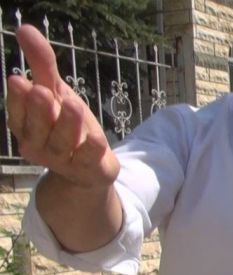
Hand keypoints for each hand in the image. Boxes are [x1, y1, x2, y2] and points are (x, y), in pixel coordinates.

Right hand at [7, 25, 117, 189]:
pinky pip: (89, 158)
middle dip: (39, 110)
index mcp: (27, 126)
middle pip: (37, 129)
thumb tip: (24, 28)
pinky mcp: (88, 168)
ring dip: (68, 124)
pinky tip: (96, 137)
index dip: (18, 99)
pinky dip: (92, 147)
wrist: (90, 167)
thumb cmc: (67, 125)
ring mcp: (64, 160)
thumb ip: (42, 65)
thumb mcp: (56, 92)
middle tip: (43, 91)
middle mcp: (39, 145)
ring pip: (62, 143)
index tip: (19, 80)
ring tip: (73, 104)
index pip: (18, 114)